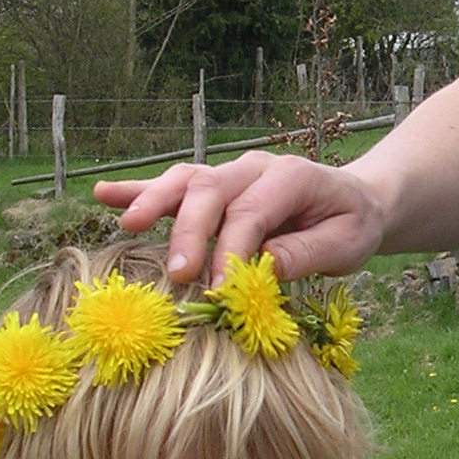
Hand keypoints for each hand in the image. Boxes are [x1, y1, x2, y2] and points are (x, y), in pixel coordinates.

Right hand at [95, 152, 386, 286]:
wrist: (355, 201)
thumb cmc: (350, 225)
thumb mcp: (347, 244)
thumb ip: (306, 253)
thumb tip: (264, 268)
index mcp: (292, 177)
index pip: (251, 212)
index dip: (232, 251)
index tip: (219, 291)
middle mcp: (254, 167)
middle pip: (212, 192)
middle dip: (191, 232)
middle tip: (177, 274)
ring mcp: (231, 174)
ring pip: (186, 180)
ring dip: (155, 201)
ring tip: (129, 225)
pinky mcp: (214, 188)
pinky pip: (174, 184)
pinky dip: (138, 190)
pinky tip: (103, 195)